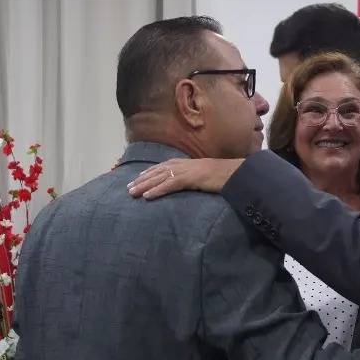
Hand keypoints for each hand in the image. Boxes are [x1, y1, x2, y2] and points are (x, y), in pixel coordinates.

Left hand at [127, 158, 243, 198]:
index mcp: (183, 163)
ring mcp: (183, 171)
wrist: (231, 172)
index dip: (148, 173)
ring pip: (158, 178)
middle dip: (141, 180)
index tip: (136, 179)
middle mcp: (180, 165)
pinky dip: (156, 190)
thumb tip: (187, 183)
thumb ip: (191, 177)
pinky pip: (168, 185)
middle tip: (128, 188)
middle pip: (155, 172)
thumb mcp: (201, 174)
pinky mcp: (187, 179)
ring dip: (144, 186)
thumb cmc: (220, 175)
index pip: (161, 167)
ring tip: (132, 192)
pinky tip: (147, 196)